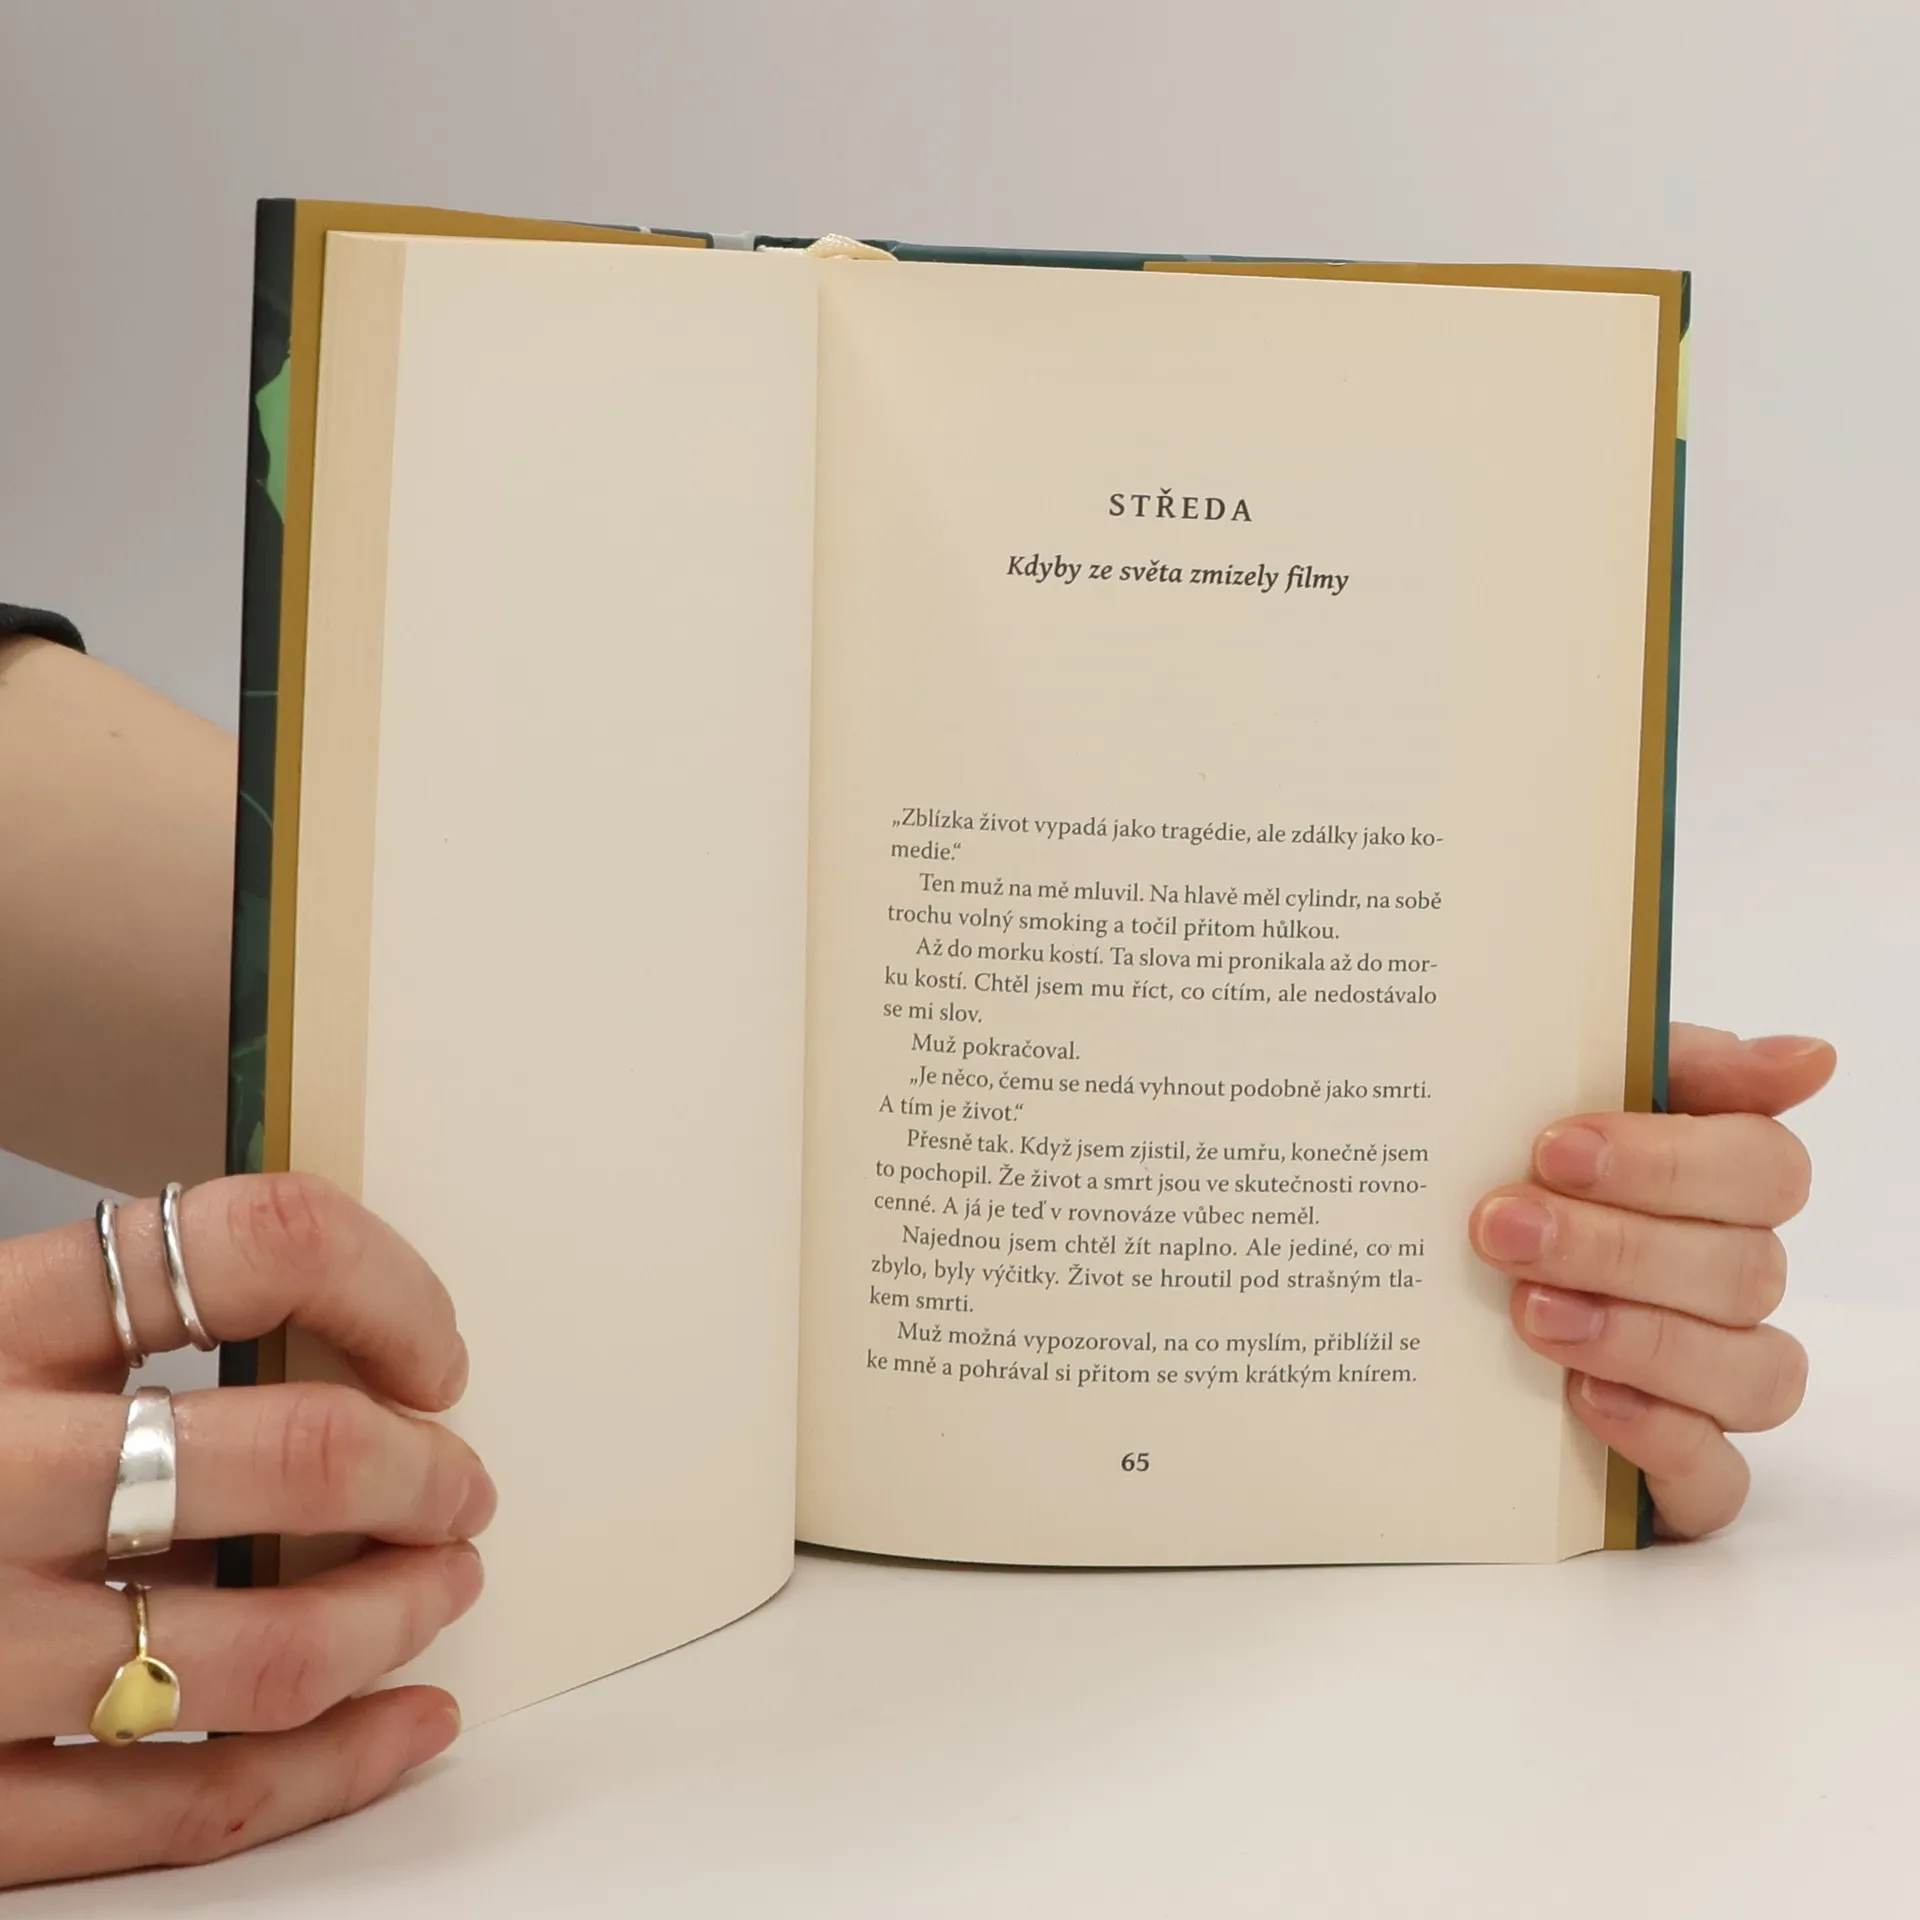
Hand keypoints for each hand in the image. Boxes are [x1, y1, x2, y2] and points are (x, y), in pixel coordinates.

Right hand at [0, 1174, 495, 1888]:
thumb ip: (94, 1321)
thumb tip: (332, 1328)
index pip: (252, 1239)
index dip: (388, 1284)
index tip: (433, 1350)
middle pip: (294, 1454)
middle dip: (424, 1475)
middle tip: (461, 1487)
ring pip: (264, 1648)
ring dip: (399, 1618)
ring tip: (443, 1591)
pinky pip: (183, 1806)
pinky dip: (328, 1770)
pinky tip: (403, 1728)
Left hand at [1469, 1025, 1833, 1539]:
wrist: (1416, 1292)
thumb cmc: (1515, 1178)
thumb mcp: (1560, 1096)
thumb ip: (1669, 1065)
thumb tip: (1808, 1058)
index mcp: (1720, 1187)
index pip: (1764, 1168)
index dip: (1667, 1161)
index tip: (1554, 1147)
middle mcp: (1732, 1283)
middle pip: (1742, 1269)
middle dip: (1616, 1246)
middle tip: (1504, 1228)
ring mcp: (1717, 1382)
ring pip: (1750, 1372)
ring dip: (1637, 1336)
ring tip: (1529, 1313)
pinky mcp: (1684, 1472)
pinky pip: (1718, 1477)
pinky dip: (1658, 1436)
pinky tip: (1584, 1397)